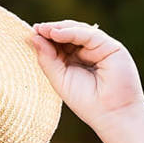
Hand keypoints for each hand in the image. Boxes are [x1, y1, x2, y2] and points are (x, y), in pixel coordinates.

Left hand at [29, 19, 143, 131]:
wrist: (112, 114)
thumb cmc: (86, 101)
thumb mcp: (59, 79)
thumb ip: (47, 59)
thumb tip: (33, 36)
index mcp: (75, 59)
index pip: (59, 43)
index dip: (45, 37)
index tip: (31, 33)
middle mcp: (88, 51)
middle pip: (68, 33)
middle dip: (51, 30)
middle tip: (36, 28)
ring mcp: (100, 48)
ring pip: (78, 30)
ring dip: (60, 28)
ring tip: (44, 30)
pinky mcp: (111, 46)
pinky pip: (89, 34)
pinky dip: (72, 32)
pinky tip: (56, 34)